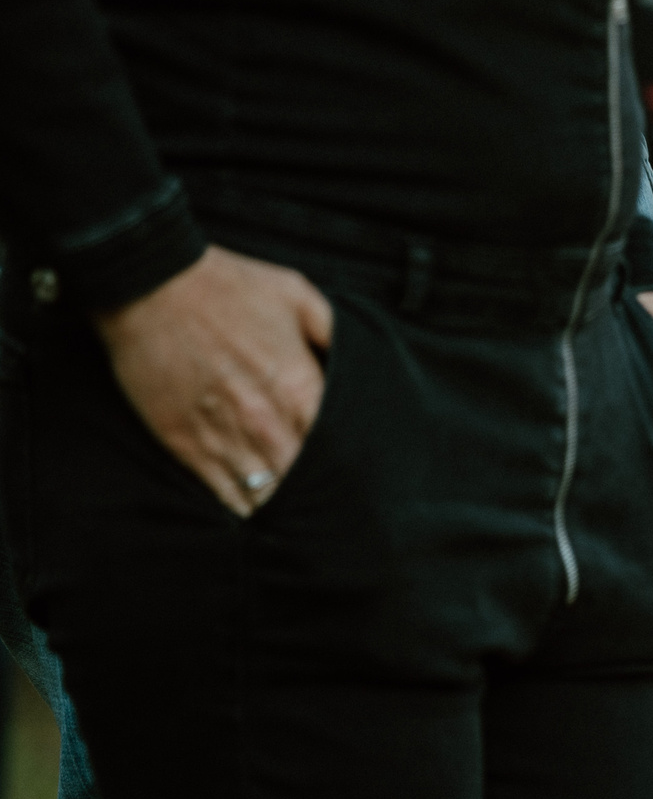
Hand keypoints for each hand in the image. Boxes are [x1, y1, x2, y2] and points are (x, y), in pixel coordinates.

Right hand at [94, 247, 333, 517]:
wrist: (147, 286)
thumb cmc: (226, 286)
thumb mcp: (297, 295)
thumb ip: (333, 332)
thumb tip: (359, 360)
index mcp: (299, 386)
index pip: (339, 445)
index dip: (347, 459)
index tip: (355, 468)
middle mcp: (267, 420)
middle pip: (305, 476)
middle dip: (318, 488)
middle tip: (330, 497)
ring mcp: (224, 437)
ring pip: (267, 493)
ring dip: (283, 501)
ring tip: (297, 510)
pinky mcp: (186, 446)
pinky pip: (224, 495)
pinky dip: (244, 508)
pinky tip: (257, 512)